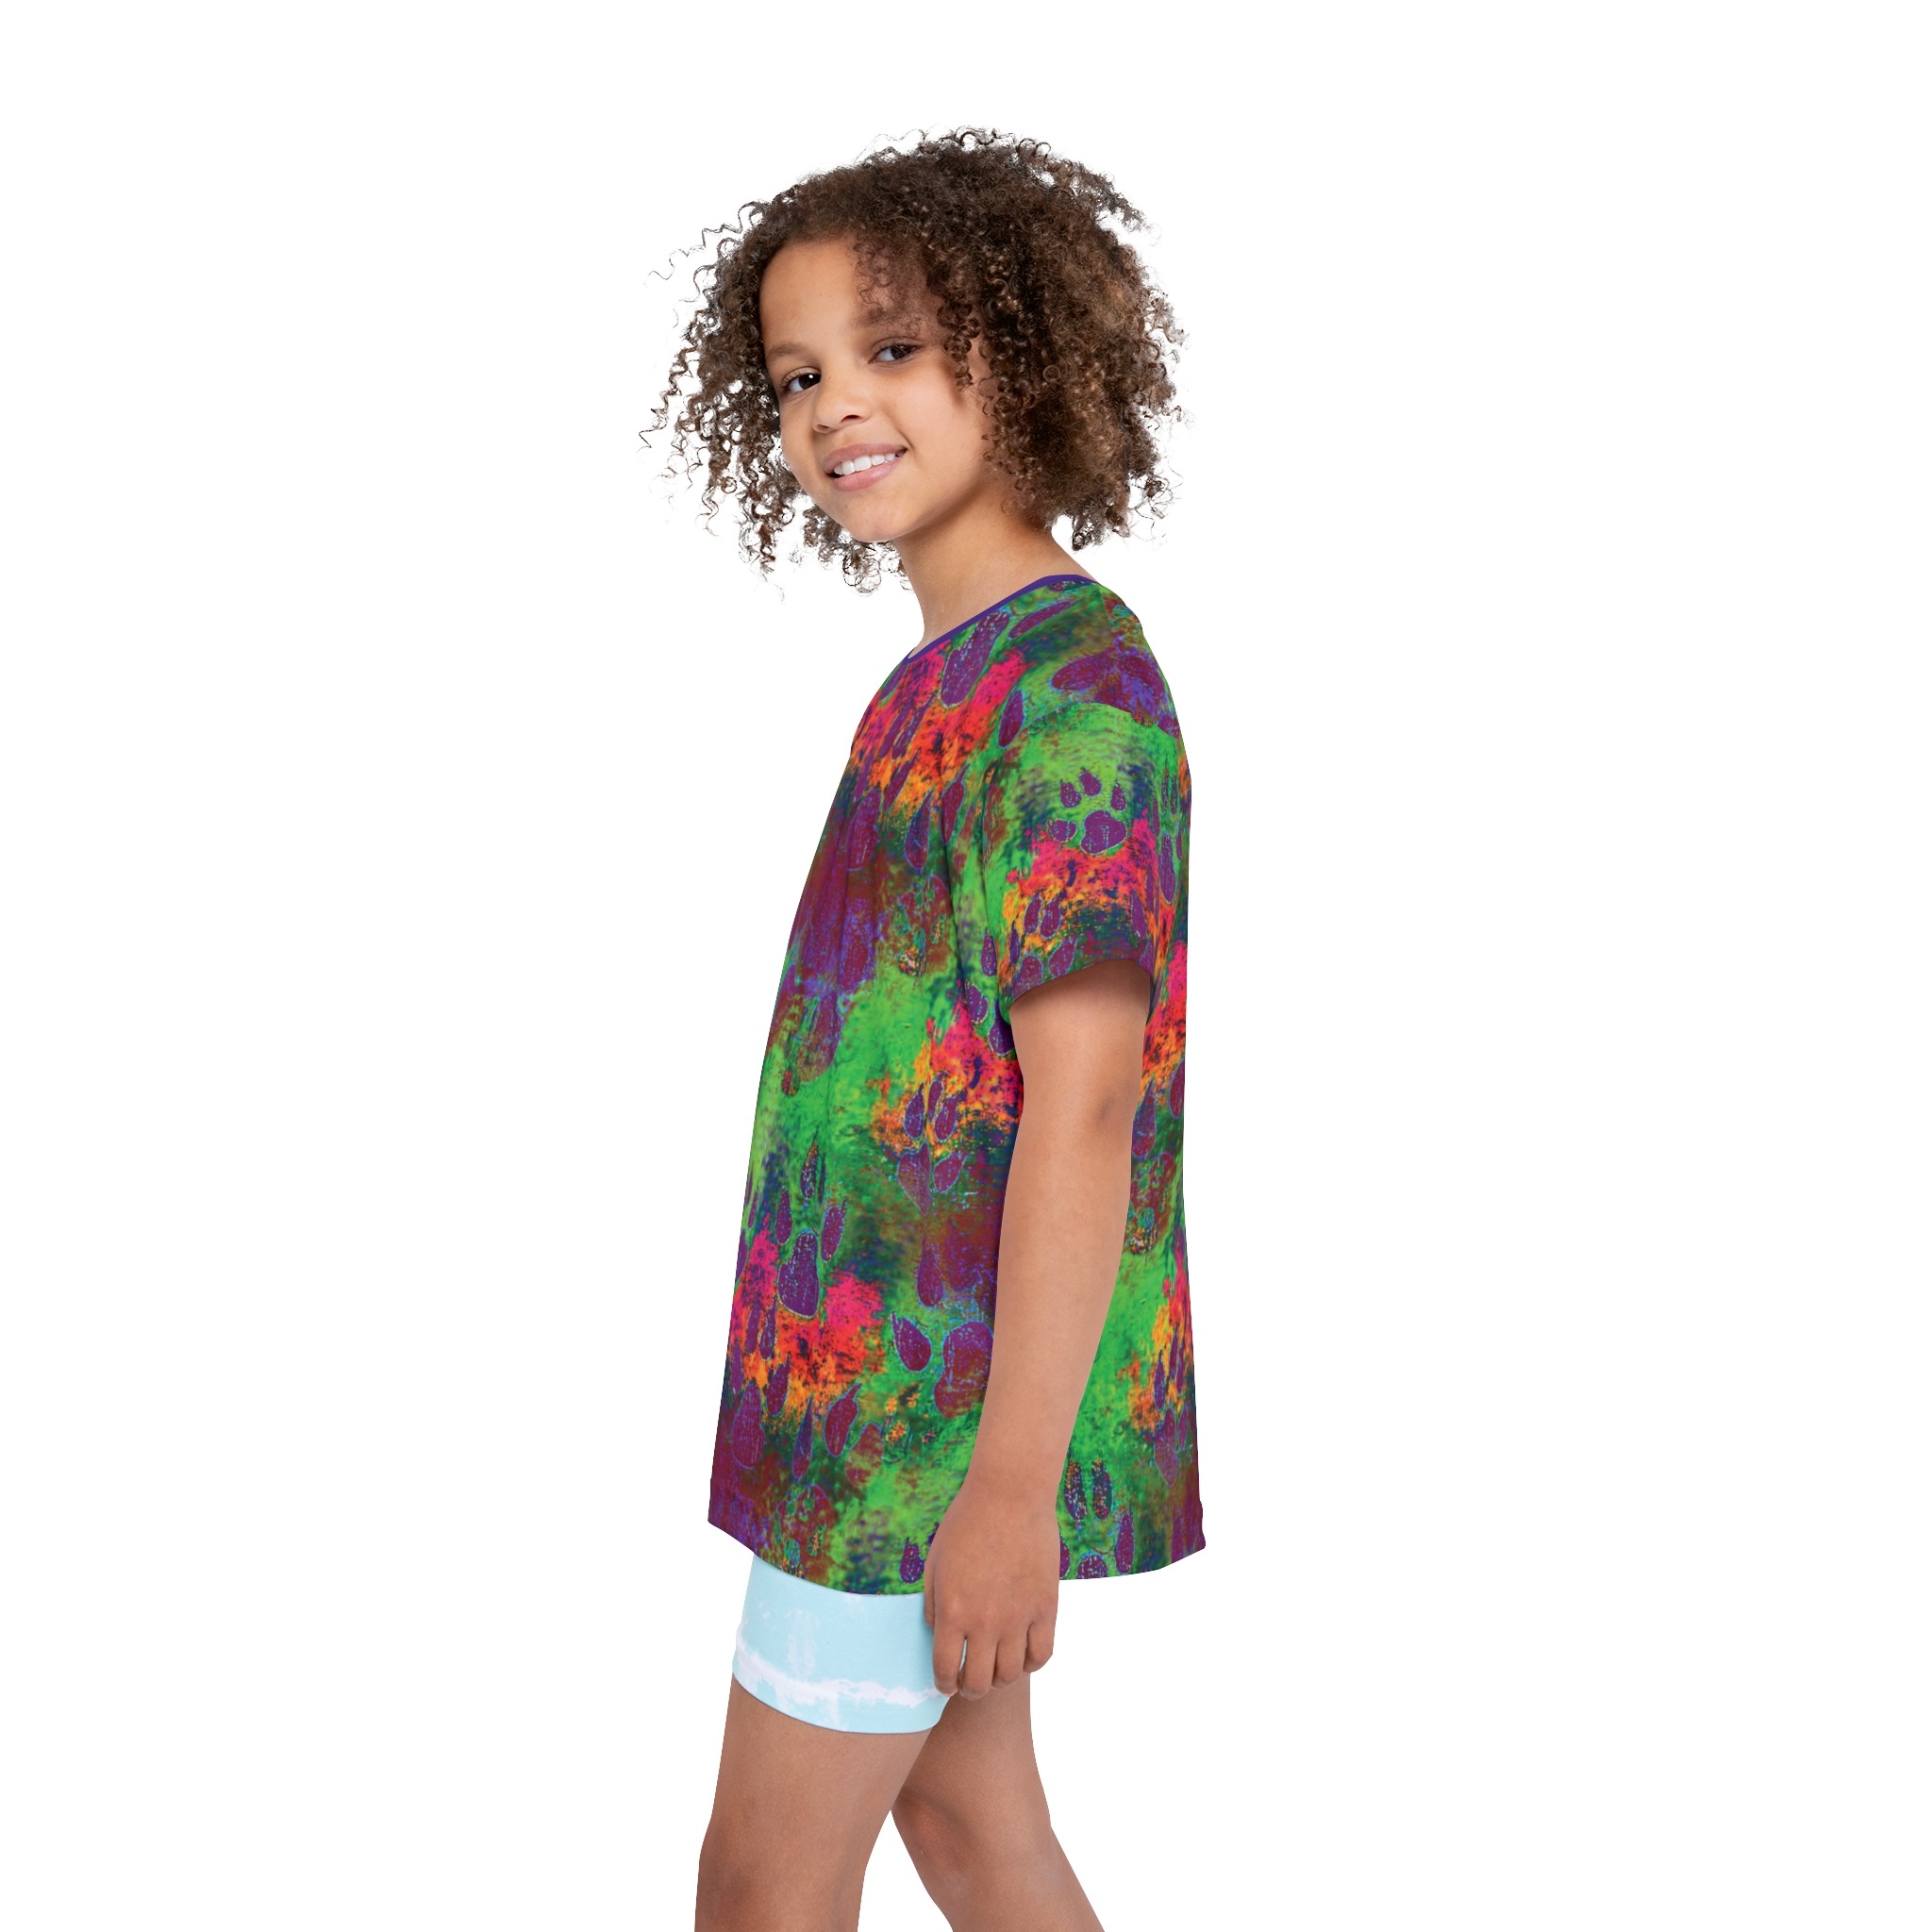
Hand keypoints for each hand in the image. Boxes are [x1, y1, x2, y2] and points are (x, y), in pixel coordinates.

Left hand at [922, 1469, 1059, 1698]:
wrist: (1009, 1495)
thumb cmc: (966, 1522)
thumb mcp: (935, 1562)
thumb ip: (932, 1604)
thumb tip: (937, 1634)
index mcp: (953, 1611)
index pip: (945, 1670)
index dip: (943, 1684)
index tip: (946, 1684)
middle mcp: (985, 1622)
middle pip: (979, 1683)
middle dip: (970, 1689)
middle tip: (970, 1682)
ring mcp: (1018, 1617)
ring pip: (1011, 1675)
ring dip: (1000, 1678)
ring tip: (996, 1667)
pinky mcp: (1046, 1607)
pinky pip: (1042, 1655)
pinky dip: (1031, 1663)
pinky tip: (1022, 1652)